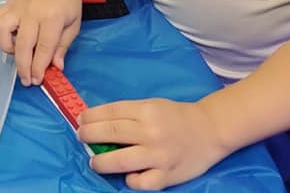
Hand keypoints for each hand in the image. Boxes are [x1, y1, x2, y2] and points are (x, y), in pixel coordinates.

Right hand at [0, 0, 82, 85]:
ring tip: (17, 53)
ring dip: (7, 47)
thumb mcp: (73, 25)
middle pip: (23, 44)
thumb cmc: (68, 1)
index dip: (39, 67)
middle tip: (27, 80)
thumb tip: (55, 67)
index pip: (43, 47)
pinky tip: (10, 38)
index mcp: (52, 17)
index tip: (37, 80)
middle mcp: (32, 12)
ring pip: (2, 29)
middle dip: (23, 66)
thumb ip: (62, 46)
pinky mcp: (9, 3)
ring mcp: (18, 6)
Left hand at [78, 98, 226, 188]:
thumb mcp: (152, 105)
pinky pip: (143, 183)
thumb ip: (129, 113)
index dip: (91, 116)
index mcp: (146, 110)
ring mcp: (159, 155)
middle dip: (90, 135)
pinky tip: (128, 177)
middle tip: (81, 137)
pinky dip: (132, 181)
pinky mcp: (168, 175)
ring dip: (102, 162)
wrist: (209, 130)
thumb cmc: (176, 116)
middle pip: (112, 132)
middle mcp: (150, 131)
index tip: (80, 120)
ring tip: (94, 162)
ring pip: (122, 160)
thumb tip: (99, 121)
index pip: (111, 111)